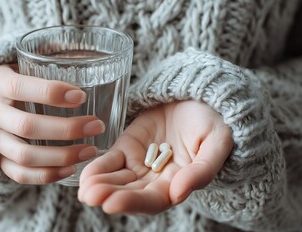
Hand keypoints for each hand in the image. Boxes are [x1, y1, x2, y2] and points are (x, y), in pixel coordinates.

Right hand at [0, 65, 104, 183]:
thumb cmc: (16, 77)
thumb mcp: (23, 63)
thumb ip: (49, 62)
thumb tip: (89, 56)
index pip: (18, 88)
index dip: (51, 92)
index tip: (82, 96)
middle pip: (26, 126)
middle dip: (67, 129)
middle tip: (97, 125)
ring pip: (24, 155)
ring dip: (62, 156)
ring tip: (91, 150)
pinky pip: (18, 174)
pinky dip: (46, 175)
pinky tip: (71, 169)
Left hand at [78, 100, 232, 214]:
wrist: (199, 97)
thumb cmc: (213, 122)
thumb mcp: (217, 143)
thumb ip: (202, 170)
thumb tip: (178, 193)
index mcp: (179, 183)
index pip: (153, 200)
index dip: (133, 203)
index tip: (111, 204)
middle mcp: (156, 179)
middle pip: (130, 193)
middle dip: (110, 196)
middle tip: (91, 196)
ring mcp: (140, 163)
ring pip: (117, 180)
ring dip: (100, 186)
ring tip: (85, 190)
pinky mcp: (128, 147)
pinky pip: (111, 161)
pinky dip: (98, 168)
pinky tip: (85, 176)